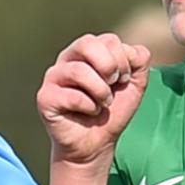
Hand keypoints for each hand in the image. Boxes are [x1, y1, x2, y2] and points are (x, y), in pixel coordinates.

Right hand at [37, 33, 150, 169]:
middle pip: (87, 43)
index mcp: (87, 52)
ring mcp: (53, 77)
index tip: (123, 80)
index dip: (123, 60)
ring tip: (103, 104)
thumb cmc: (111, 112)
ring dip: (101, 91)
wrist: (96, 144)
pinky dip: (89, 107)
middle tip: (113, 85)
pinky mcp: (45, 98)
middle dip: (109, 67)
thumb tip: (132, 51)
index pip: (108, 40)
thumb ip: (139, 61)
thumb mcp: (134, 84)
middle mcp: (67, 59)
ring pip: (79, 70)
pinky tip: (88, 112)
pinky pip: (71, 95)